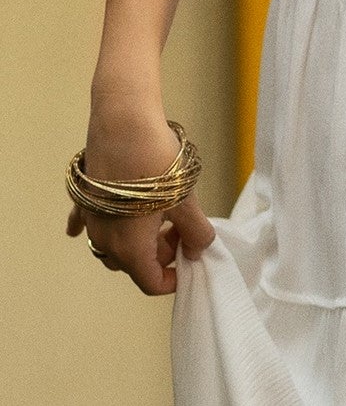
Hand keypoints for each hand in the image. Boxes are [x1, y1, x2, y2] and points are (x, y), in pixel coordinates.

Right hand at [65, 104, 215, 293]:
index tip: (192, 255)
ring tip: (162, 213)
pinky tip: (113, 217)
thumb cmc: (156, 163)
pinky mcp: (85, 199)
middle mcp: (104, 241)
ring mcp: (90, 220)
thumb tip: (201, 250)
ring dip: (139, 239)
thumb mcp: (185, 199)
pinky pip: (90, 223)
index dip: (175, 276)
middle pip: (134, 264)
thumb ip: (196, 230)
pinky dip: (106, 224)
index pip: (151, 282)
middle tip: (182, 225)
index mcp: (129, 249)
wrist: (122, 123)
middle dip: (161, 254)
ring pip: (115, 246)